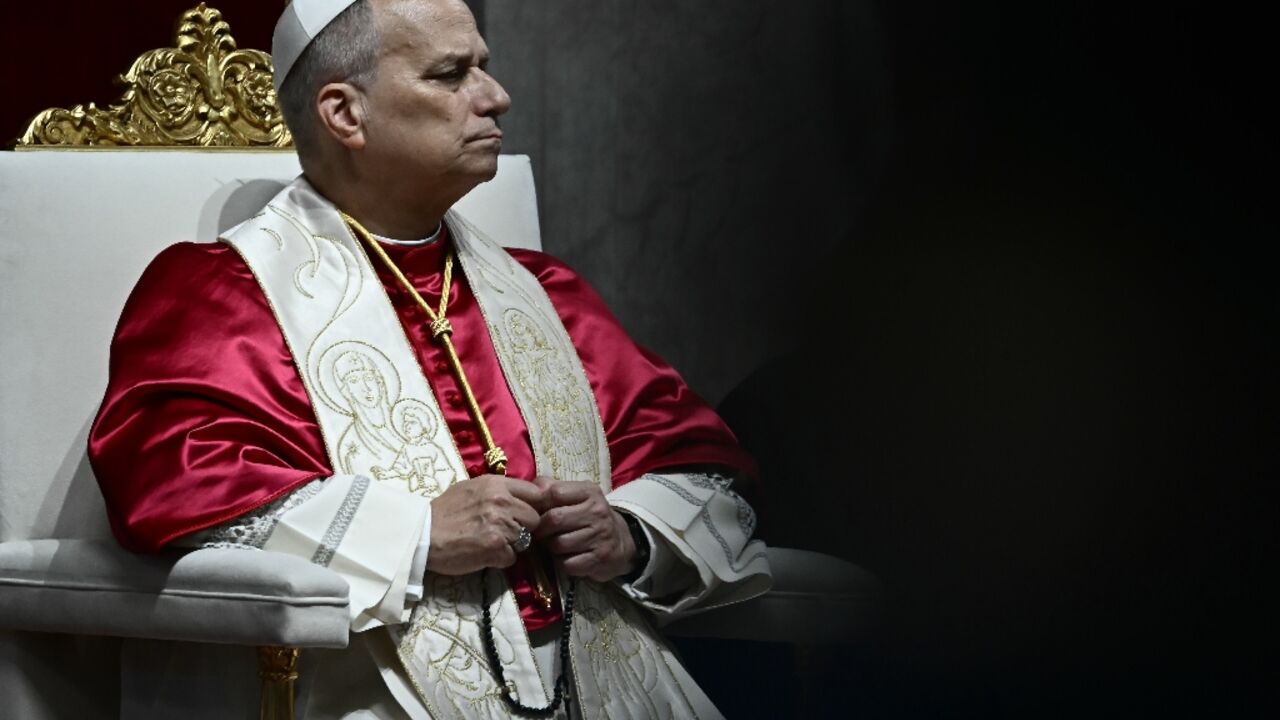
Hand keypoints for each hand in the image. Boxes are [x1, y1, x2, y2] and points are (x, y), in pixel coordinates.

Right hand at [426, 475, 545, 575]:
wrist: (422, 534)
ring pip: (526, 539)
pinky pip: (512, 557)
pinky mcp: (496, 548)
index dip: (532, 506)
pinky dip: (501, 559)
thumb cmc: (444, 511)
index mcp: (497, 484)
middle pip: (535, 518)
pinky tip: (485, 554)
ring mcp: (501, 526)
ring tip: (491, 543)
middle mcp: (502, 502)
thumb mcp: (472, 488)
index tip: (523, 513)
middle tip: (505, 532)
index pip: (536, 493)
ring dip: (512, 544)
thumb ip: (498, 491)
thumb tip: (520, 497)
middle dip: (524, 527)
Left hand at [533, 476, 636, 581]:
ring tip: (553, 544)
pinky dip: (561, 563)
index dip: (540, 503)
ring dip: (550, 547)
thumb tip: (529, 489)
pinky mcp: (599, 559)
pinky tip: (566, 557)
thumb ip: (552, 488)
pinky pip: (567, 563)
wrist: (620, 541)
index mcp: (590, 492)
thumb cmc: (589, 516)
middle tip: (540, 533)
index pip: (555, 491)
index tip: (538, 512)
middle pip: (555, 519)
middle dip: (541, 529)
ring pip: (559, 543)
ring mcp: (600, 536)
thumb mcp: (577, 495)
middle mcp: (597, 512)